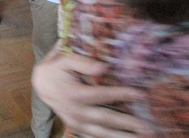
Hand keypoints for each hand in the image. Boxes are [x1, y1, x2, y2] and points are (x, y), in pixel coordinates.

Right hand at [32, 46, 154, 137]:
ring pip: (102, 133)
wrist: (41, 84)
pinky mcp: (76, 128)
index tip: (141, 95)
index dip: (123, 95)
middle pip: (106, 119)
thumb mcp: (64, 59)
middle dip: (128, 124)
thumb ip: (83, 62)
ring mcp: (76, 122)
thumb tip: (104, 67)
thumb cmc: (56, 68)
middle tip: (148, 128)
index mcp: (74, 94)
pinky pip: (95, 136)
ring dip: (123, 136)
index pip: (103, 95)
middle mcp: (76, 112)